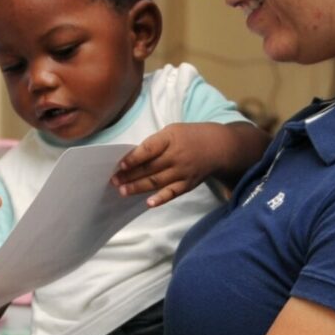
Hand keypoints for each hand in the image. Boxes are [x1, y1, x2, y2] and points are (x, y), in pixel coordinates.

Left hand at [112, 123, 227, 206]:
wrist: (220, 147)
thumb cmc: (190, 137)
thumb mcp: (172, 131)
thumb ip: (154, 144)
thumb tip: (133, 160)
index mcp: (171, 139)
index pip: (149, 149)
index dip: (133, 158)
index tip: (119, 165)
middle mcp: (177, 156)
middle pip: (150, 168)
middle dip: (130, 175)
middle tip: (114, 181)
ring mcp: (183, 172)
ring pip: (157, 182)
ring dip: (138, 187)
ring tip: (123, 191)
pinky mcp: (188, 184)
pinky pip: (173, 193)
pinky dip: (160, 199)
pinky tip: (148, 203)